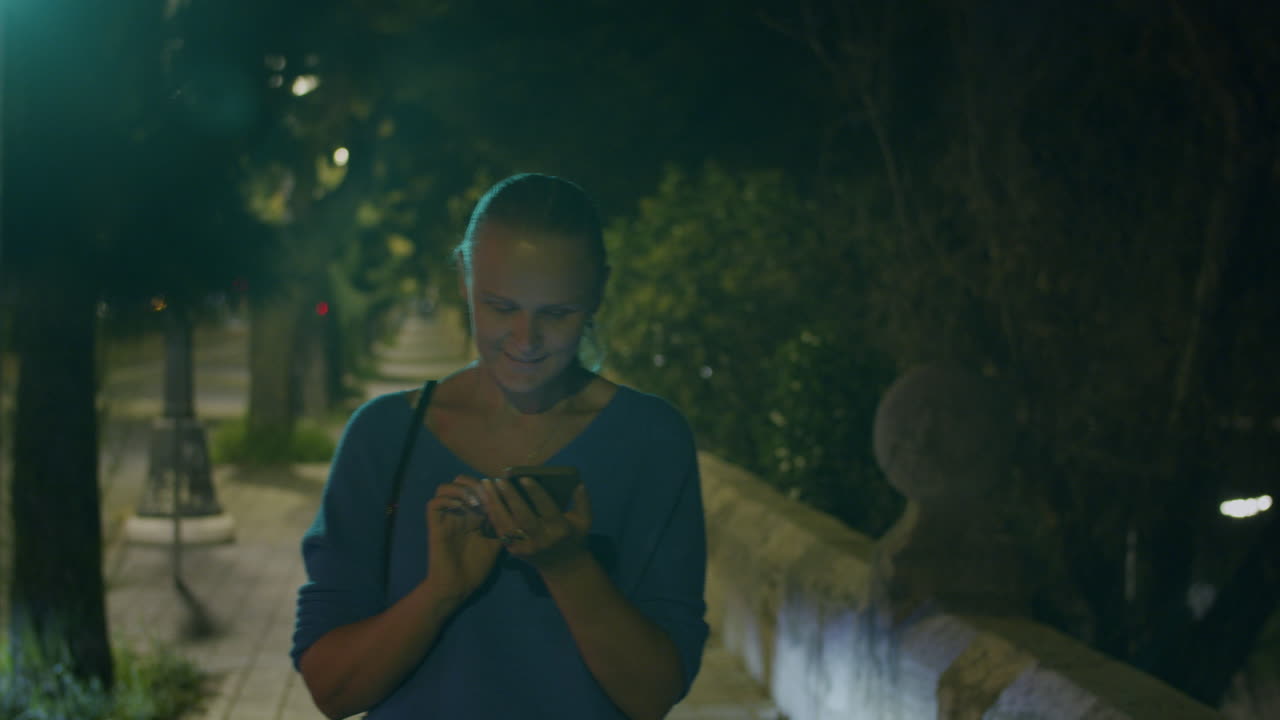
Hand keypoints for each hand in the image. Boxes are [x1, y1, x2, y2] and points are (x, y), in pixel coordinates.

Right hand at [425, 475, 502, 599]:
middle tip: (485, 494)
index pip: (477, 488)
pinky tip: (461, 508)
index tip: (499, 492)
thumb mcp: (496, 543)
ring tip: (474, 502)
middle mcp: (459, 513)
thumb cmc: (477, 567)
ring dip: (460, 490)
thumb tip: (517, 509)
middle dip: (473, 483)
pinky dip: (446, 500)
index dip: (488, 485)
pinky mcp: (435, 526)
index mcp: (473, 515)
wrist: (458, 586)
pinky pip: (434, 503)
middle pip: (460, 482)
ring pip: (444, 488)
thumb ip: (502, 525)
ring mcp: (446, 518)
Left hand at [478, 475, 592, 571]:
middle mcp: (541, 539)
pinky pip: (500, 530)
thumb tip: (578, 483)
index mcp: (560, 529)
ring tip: (485, 484)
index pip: (546, 508)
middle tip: (499, 479)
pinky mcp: (513, 550)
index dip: (535, 493)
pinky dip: (491, 513)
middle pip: (523, 516)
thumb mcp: (584, 521)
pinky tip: (484, 498)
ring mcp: (525, 547)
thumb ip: (582, 501)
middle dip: (510, 497)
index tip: (524, 477)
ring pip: (506, 523)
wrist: (563, 568)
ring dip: (494, 503)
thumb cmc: (574, 538)